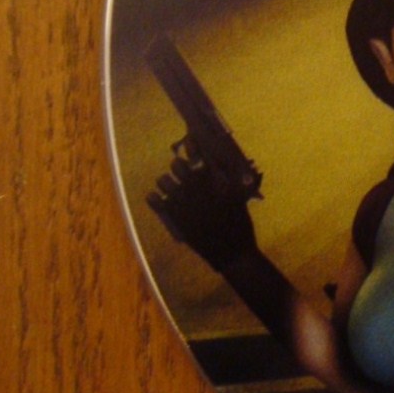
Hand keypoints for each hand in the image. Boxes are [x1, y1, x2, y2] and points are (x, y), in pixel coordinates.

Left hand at [146, 150, 257, 269]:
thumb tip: (227, 166)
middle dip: (179, 165)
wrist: (230, 252)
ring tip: (173, 186)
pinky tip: (160, 199)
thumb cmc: (239, 224)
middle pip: (176, 164)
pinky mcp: (172, 217)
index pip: (196, 154)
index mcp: (211, 180)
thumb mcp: (239, 198)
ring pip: (163, 180)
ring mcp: (181, 201)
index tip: (190, 140)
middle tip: (184, 171)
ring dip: (168, 181)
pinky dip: (155, 197)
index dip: (191, 144)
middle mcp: (194, 187)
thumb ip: (231, 181)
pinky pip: (154, 199)